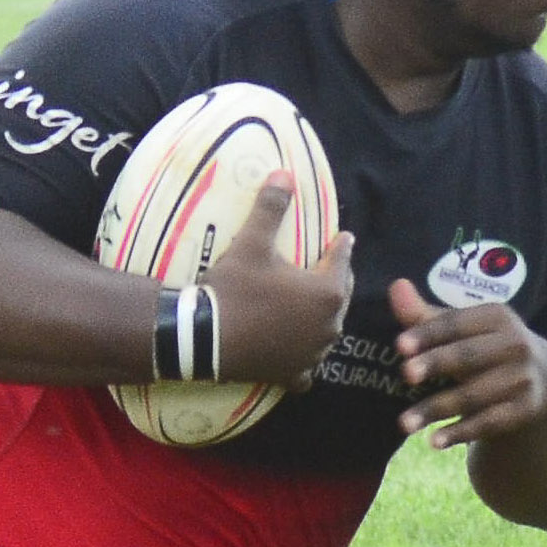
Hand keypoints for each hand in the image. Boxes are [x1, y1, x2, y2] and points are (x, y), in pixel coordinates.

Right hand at [197, 175, 354, 385]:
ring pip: (326, 331)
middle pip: (339, 297)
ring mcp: (312, 354)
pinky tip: (300, 353)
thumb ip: (271, 207)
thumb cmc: (234, 288)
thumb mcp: (252, 243)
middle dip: (335, 281)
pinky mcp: (293, 374)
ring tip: (311, 306)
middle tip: (330, 268)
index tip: (343, 238)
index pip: (341, 261)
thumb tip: (284, 172)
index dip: (340, 246)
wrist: (204, 339)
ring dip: (321, 318)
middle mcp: (329, 326)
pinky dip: (304, 357)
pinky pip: (307, 367)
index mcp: (327, 292)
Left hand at [386, 278, 546, 446]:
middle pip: (469, 356)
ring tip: (404, 423)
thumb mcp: (462, 328)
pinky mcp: (524, 409)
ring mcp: (522, 379)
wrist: (542, 375)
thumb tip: (395, 287)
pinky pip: (489, 422)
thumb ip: (425, 315)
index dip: (429, 333)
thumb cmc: (486, 345)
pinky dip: (461, 432)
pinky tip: (433, 441)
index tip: (400, 345)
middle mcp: (515, 345)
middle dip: (437, 364)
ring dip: (438, 409)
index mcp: (497, 317)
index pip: (458, 323)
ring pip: (475, 396)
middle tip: (405, 376)